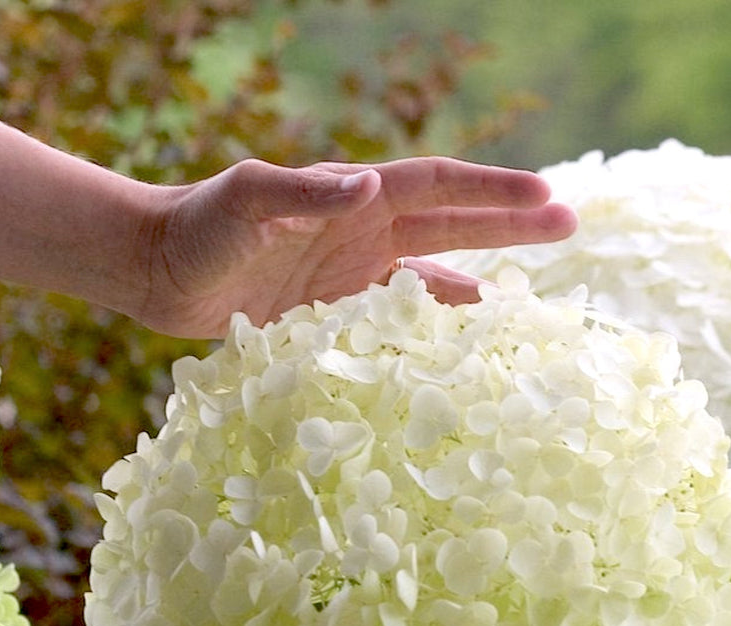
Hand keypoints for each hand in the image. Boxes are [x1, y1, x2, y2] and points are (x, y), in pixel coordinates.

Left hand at [132, 156, 577, 337]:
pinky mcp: (337, 310)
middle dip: (510, 223)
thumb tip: (367, 185)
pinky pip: (398, 316)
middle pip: (453, 222)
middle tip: (571, 223)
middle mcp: (364, 230)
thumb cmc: (196, 230)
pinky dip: (432, 322)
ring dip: (481, 272)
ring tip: (532, 289)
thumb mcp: (244, 205)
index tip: (546, 196)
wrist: (158, 270)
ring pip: (434, 270)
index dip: (492, 192)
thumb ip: (300, 195)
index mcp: (353, 198)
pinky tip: (460, 335)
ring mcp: (353, 271)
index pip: (439, 188)